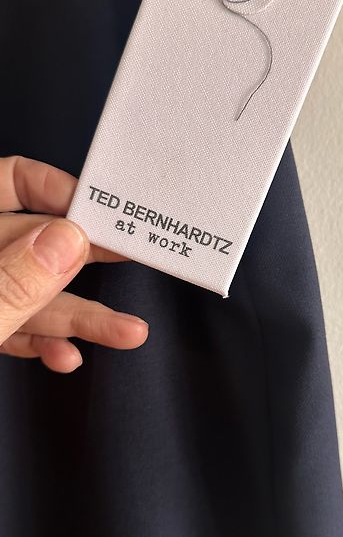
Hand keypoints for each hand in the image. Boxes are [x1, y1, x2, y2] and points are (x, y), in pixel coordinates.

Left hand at [0, 156, 148, 371]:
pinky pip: (17, 326)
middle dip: (86, 258)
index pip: (8, 181)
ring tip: (127, 331)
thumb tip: (67, 240)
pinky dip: (44, 342)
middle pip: (34, 241)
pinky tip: (67, 356)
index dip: (56, 189)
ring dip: (77, 315)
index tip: (101, 212)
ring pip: (31, 293)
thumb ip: (12, 283)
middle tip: (135, 256)